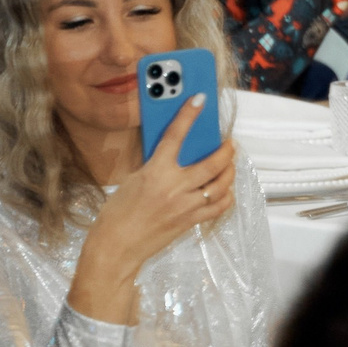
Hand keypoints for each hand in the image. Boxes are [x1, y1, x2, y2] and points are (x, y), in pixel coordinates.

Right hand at [82, 97, 235, 284]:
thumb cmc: (118, 213)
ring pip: (221, 185)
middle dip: (226, 150)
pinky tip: (225, 190)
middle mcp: (175, 188)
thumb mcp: (134, 179)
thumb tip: (173, 153)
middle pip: (212, 164)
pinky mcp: (191, 221)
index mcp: (155, 172)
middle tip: (229, 143)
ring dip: (229, 172)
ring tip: (230, 164)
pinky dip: (226, 196)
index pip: (175, 136)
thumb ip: (155, 165)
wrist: (117, 246)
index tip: (199, 100)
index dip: (188, 115)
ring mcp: (186, 206)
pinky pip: (218, 206)